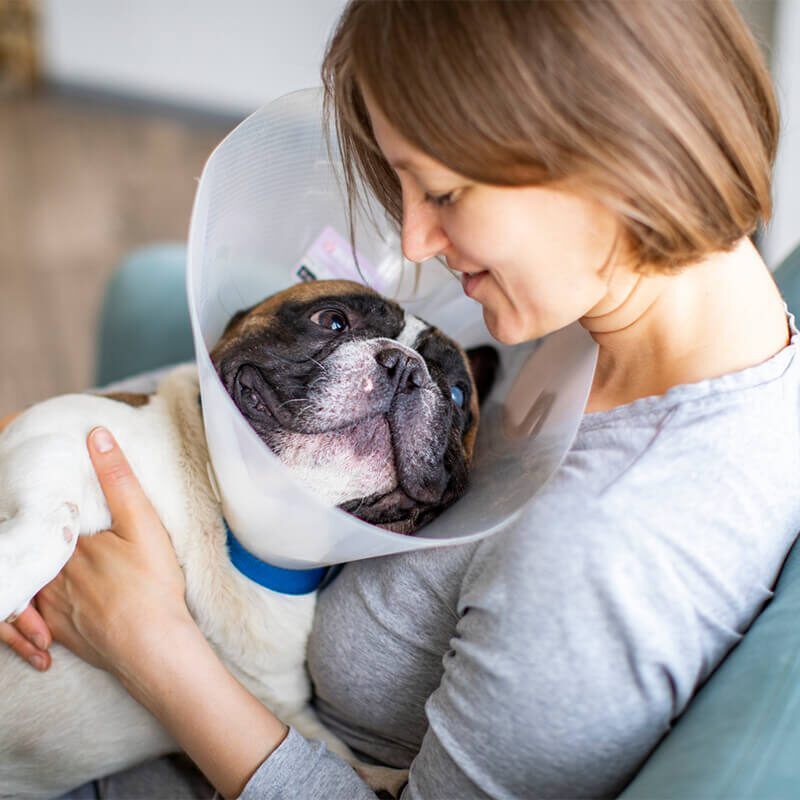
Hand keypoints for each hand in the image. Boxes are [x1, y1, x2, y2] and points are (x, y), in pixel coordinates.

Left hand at [2, 426, 190, 677]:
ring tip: (61, 563)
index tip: (58, 496)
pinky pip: (36, 616)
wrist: (153, 645)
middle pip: (42, 549)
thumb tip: (96, 435)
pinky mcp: (58, 632)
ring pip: (36, 579)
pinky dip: (38, 609)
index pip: (53, 517)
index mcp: (72, 543)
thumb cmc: (152, 583)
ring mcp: (52, 605)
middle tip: (65, 534)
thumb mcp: (142, 523)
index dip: (55, 507)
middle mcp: (54, 572)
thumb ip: (118, 479)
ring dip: (41, 571)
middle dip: (47, 540)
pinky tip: (58, 603)